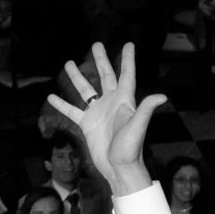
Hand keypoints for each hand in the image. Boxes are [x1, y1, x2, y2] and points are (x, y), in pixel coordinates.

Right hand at [47, 43, 165, 196]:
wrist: (118, 168)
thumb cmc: (130, 149)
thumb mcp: (137, 127)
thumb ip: (146, 110)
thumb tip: (162, 96)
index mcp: (124, 100)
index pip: (126, 75)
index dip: (128, 59)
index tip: (128, 44)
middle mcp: (111, 103)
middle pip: (105, 76)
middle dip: (101, 60)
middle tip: (96, 44)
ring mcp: (98, 113)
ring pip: (86, 90)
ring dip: (77, 77)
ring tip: (68, 63)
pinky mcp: (87, 124)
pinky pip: (72, 111)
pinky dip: (62, 104)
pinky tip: (52, 96)